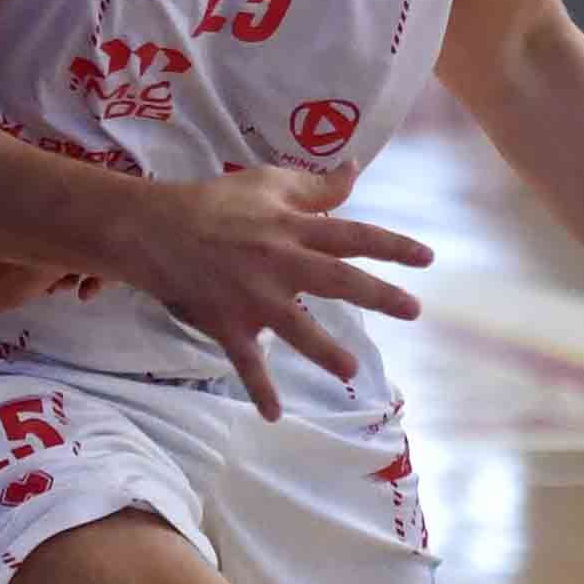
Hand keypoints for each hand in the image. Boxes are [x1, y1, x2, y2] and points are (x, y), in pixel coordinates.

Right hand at [118, 166, 433, 419]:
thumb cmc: (216, 203)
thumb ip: (316, 185)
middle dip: (378, 295)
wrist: (156, 230)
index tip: (427, 259)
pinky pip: (245, 361)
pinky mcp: (228, 323)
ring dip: (324, 351)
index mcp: (293, 229)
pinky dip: (259, 389)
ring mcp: (253, 297)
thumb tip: (356, 168)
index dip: (391, 245)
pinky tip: (274, 415)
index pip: (352, 236)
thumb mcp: (268, 183)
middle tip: (413, 310)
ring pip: (295, 326)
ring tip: (351, 371)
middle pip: (337, 280)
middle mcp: (280, 264)